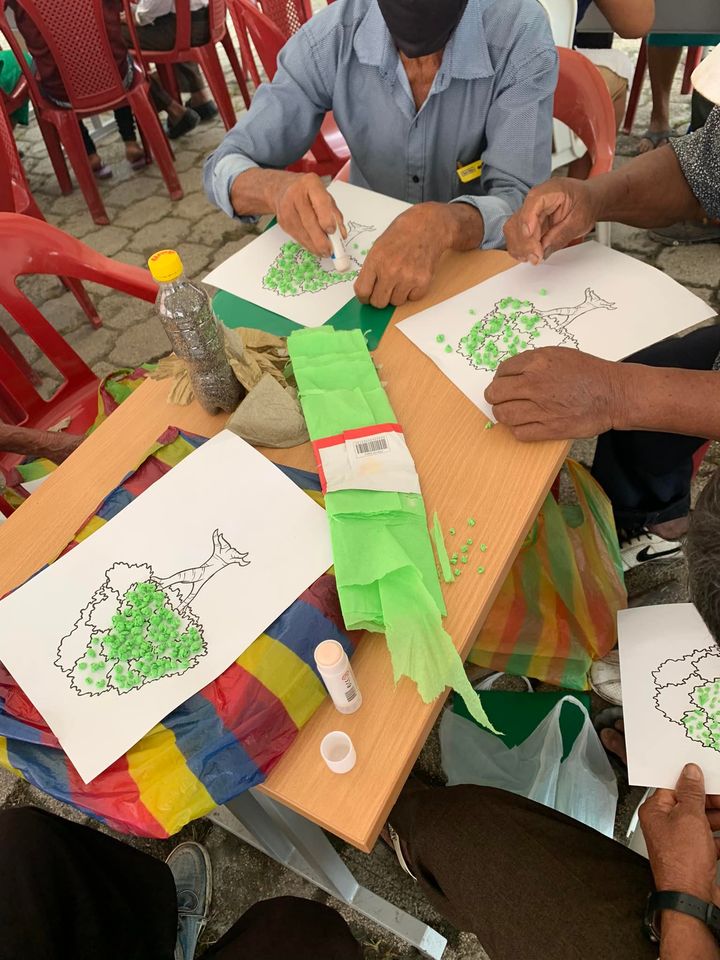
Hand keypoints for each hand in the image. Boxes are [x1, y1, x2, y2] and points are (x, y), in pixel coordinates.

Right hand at [273, 173, 345, 257]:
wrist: (282, 189)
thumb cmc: (308, 193)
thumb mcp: (325, 196)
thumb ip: (335, 214)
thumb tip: (341, 235)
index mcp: (311, 184)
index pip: (320, 203)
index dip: (327, 219)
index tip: (333, 232)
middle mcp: (296, 194)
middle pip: (309, 221)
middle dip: (321, 240)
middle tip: (330, 250)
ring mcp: (287, 208)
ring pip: (302, 232)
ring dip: (314, 246)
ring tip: (324, 252)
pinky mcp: (283, 221)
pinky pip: (297, 237)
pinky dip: (307, 244)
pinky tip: (314, 247)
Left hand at [354, 203, 467, 308]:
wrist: (428, 226)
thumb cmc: (402, 234)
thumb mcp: (378, 247)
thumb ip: (371, 269)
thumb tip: (366, 290)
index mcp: (375, 260)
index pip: (362, 291)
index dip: (364, 297)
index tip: (367, 297)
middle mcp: (390, 271)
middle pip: (378, 303)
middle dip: (380, 298)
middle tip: (385, 288)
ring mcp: (407, 278)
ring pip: (396, 302)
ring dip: (397, 294)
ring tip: (402, 277)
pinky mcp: (423, 282)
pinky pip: (412, 298)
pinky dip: (412, 291)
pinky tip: (413, 276)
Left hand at [484, 347, 626, 440]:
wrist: (612, 393)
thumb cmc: (588, 372)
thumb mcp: (559, 355)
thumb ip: (533, 362)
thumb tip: (510, 373)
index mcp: (537, 362)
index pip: (501, 371)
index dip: (500, 378)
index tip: (505, 383)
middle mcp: (535, 384)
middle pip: (495, 394)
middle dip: (495, 397)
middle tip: (502, 399)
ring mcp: (542, 408)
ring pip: (503, 415)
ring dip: (504, 415)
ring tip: (512, 412)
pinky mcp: (550, 428)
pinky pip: (519, 433)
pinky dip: (518, 430)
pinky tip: (526, 424)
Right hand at [503, 178, 599, 263]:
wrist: (587, 200)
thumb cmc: (585, 204)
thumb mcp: (580, 221)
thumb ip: (561, 235)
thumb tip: (543, 250)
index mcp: (550, 190)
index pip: (533, 202)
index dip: (529, 221)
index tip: (531, 240)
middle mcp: (535, 199)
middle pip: (519, 219)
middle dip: (525, 242)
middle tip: (536, 258)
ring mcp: (529, 210)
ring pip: (512, 229)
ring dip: (520, 247)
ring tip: (534, 258)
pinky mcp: (527, 222)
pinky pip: (515, 235)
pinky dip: (519, 247)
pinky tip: (529, 254)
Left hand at [640, 764, 719, 903]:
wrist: (691, 899)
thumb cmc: (682, 863)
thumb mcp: (690, 817)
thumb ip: (691, 792)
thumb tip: (690, 772)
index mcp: (654, 812)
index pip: (672, 787)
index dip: (692, 782)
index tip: (708, 778)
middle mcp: (663, 826)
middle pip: (688, 804)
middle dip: (710, 801)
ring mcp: (679, 843)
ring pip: (701, 822)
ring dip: (717, 817)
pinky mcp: (693, 857)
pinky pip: (708, 840)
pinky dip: (718, 837)